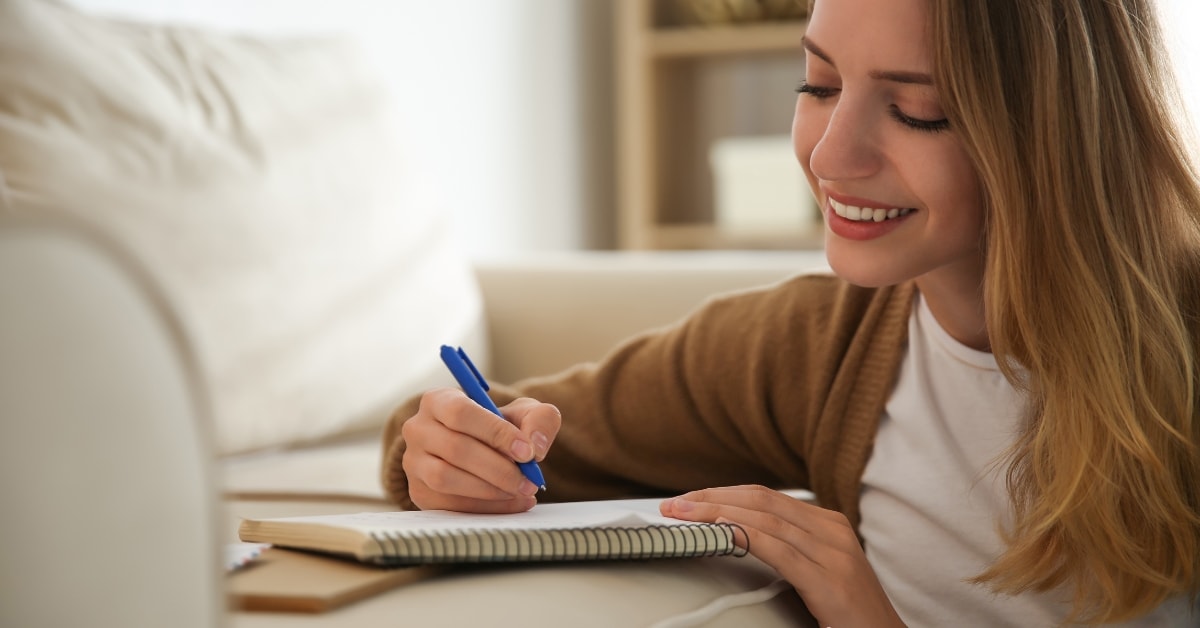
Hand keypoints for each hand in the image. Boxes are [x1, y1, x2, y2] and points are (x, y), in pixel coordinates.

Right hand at [400, 388, 560, 512]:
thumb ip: (539, 419)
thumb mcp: (524, 413)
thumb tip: (535, 446)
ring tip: (520, 491)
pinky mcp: (419, 492)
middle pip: (455, 448)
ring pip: (446, 478)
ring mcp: (413, 463)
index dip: (496, 433)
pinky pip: (448, 505)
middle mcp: (418, 429)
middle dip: (498, 468)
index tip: (527, 452)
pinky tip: (511, 502)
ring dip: (489, 490)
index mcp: (438, 400)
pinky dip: (485, 508)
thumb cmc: (500, 428)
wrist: (483, 451)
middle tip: (529, 480)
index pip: (461, 413)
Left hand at [660, 485, 904, 627]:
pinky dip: (743, 535)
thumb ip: (789, 549)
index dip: (723, 494)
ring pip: (764, 519)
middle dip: (712, 499)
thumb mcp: (820, 571)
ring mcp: (833, 553)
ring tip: (684, 516)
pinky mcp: (828, 580)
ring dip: (716, 513)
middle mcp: (832, 530)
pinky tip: (719, 531)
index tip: (689, 500)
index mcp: (829, 524)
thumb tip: (737, 534)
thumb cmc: (849, 613)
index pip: (766, 496)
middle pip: (761, 500)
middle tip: (674, 505)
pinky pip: (777, 549)